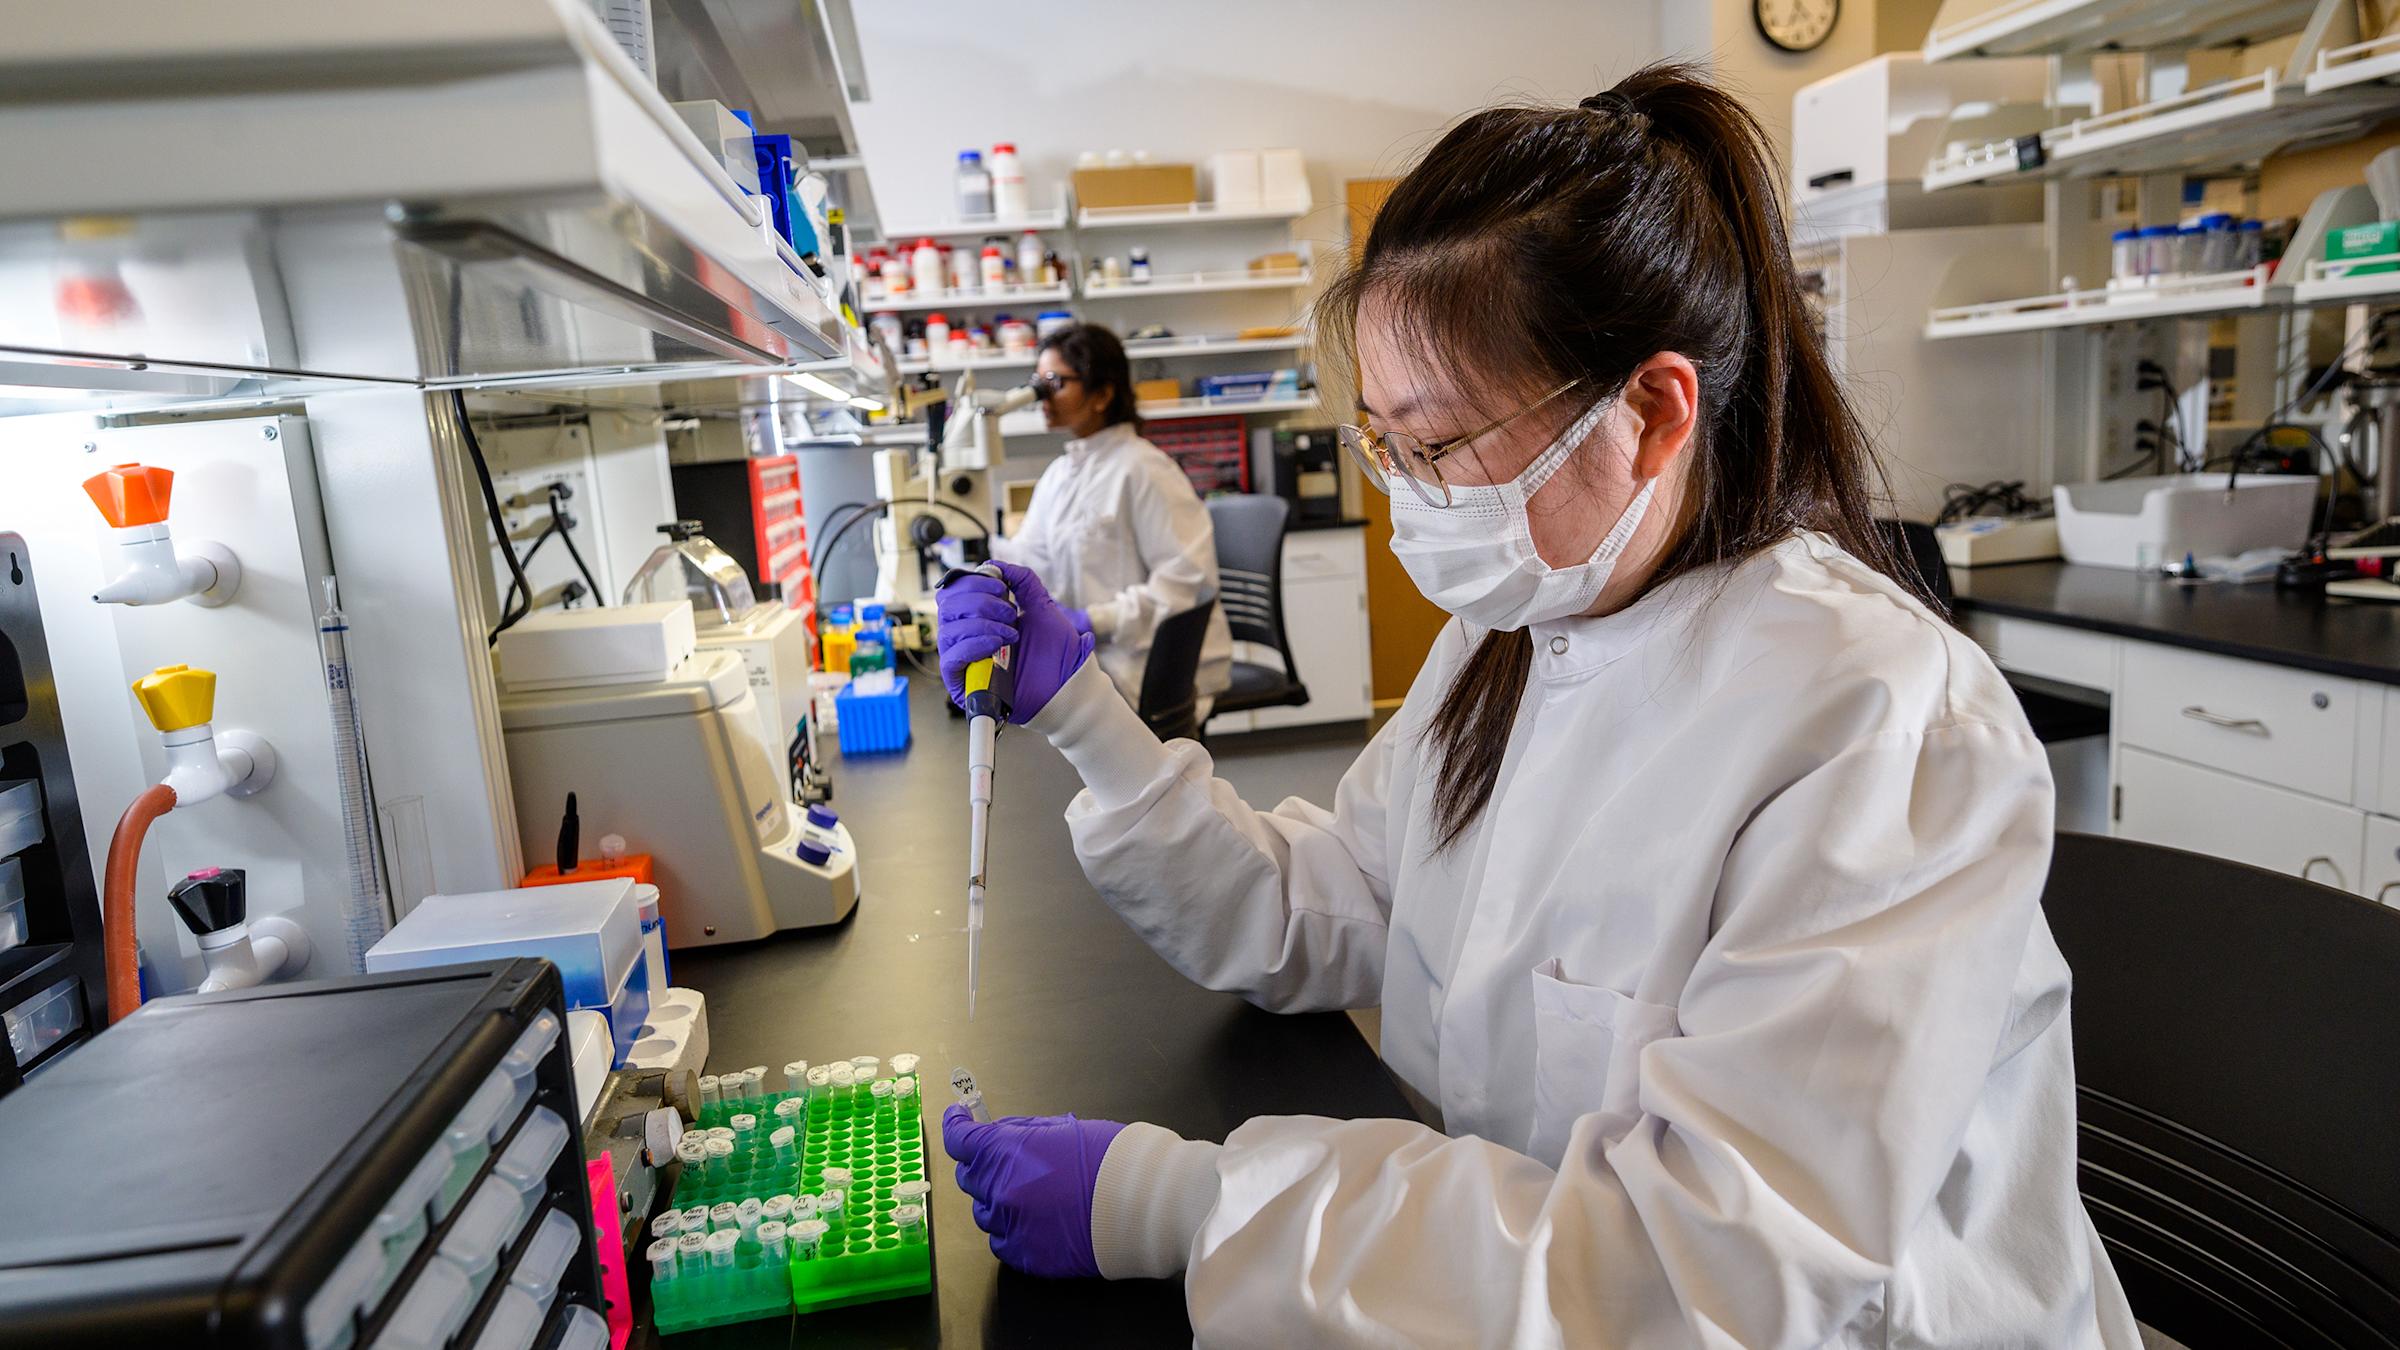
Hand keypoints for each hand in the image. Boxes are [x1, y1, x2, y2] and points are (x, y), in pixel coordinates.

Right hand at [935, 561, 1093, 723]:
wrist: (1067, 687)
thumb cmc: (1055, 654)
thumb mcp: (1042, 607)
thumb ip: (1023, 582)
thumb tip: (997, 565)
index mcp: (977, 618)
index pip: (953, 592)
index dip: (973, 582)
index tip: (1002, 586)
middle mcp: (965, 637)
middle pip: (947, 606)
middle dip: (979, 601)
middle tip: (1010, 611)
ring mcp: (963, 660)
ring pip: (948, 630)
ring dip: (981, 623)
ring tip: (1011, 631)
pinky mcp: (963, 683)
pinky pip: (950, 658)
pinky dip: (973, 644)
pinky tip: (997, 643)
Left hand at [944, 1103, 1124, 1278]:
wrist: (1141, 1202)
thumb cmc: (1108, 1157)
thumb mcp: (1061, 1128)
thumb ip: (1021, 1132)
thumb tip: (998, 1133)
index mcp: (1005, 1152)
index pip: (960, 1139)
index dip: (956, 1126)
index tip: (958, 1119)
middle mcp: (999, 1191)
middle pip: (969, 1177)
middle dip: (983, 1164)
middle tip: (1006, 1160)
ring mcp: (1011, 1227)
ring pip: (984, 1212)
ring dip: (997, 1199)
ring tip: (1030, 1194)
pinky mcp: (1026, 1256)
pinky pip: (1002, 1242)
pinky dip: (1011, 1229)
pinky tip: (1035, 1220)